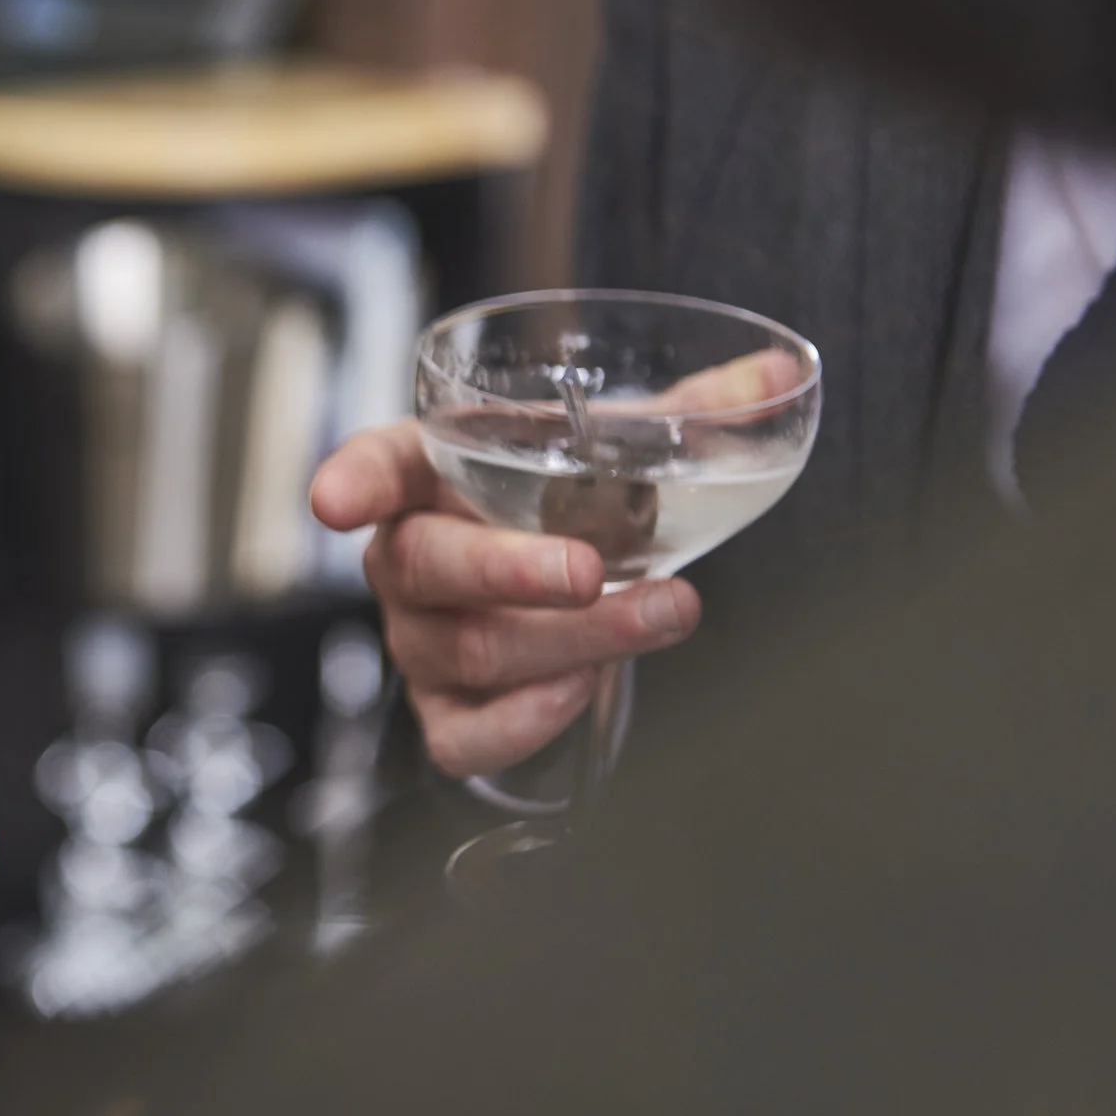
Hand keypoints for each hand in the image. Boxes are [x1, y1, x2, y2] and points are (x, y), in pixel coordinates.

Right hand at [309, 422, 700, 778]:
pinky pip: (465, 737)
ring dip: (572, 637)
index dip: (351, 483)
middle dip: (509, 570)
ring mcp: (419, 642)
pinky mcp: (446, 711)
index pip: (374, 470)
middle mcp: (407, 561)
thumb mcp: (614, 453)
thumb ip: (688, 414)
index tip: (334, 502)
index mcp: (428, 477)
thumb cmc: (566, 510)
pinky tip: (587, 686)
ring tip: (663, 613)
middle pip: (421, 566)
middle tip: (590, 570)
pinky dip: (528, 720)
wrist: (563, 604)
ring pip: (469, 649)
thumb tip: (781, 378)